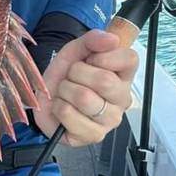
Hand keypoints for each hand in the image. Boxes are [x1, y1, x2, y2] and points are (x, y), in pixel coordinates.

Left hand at [32, 29, 137, 147]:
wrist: (45, 99)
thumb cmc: (66, 76)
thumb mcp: (75, 52)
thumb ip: (92, 40)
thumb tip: (112, 39)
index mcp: (123, 76)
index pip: (130, 59)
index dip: (106, 56)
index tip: (91, 59)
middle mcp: (122, 100)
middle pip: (104, 81)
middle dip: (77, 73)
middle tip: (72, 77)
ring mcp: (109, 120)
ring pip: (84, 98)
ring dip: (65, 90)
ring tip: (66, 93)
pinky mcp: (93, 136)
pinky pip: (69, 114)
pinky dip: (58, 107)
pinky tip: (62, 109)